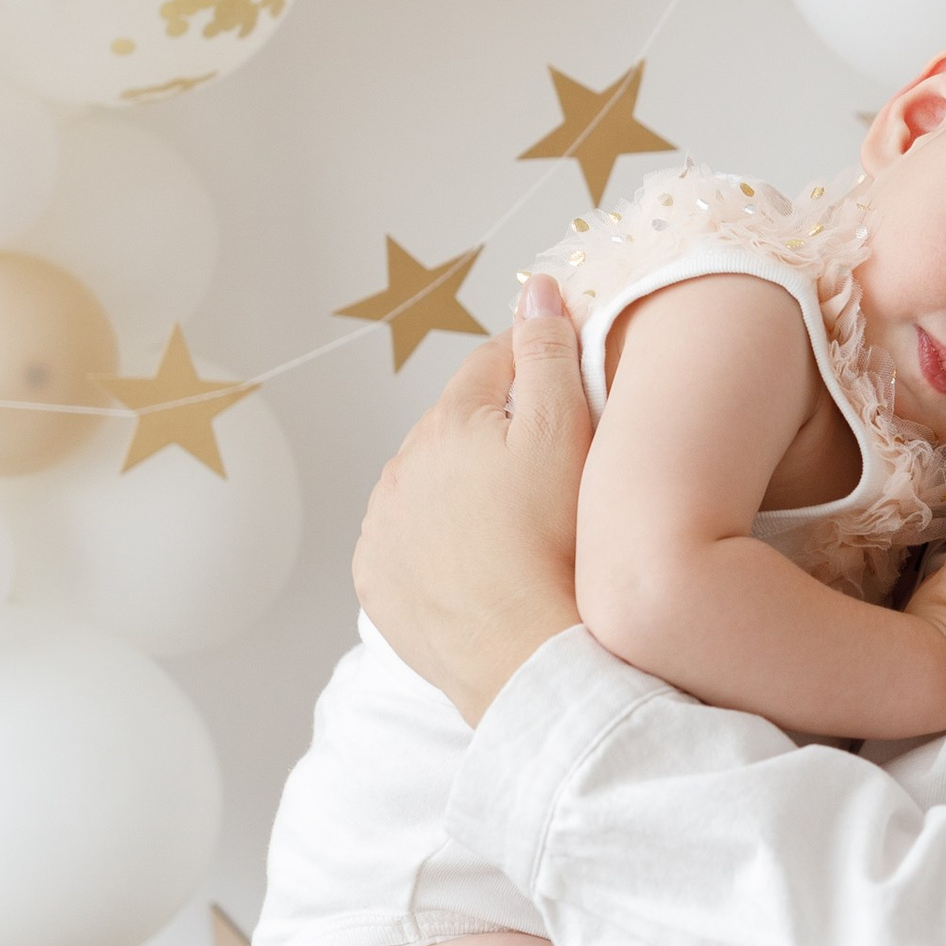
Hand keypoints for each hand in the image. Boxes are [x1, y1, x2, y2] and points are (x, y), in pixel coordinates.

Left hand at [353, 276, 588, 725]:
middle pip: (456, 425)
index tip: (562, 375)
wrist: (525, 657)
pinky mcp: (378, 581)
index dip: (532, 361)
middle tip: (548, 460)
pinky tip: (475, 559)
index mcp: (450, 421)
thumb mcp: (567, 434)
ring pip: (427, 483)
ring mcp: (382, 527)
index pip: (492, 363)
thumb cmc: (557, 546)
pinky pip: (405, 543)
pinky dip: (434, 541)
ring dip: (461, 486)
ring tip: (514, 518)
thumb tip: (535, 288)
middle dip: (494, 428)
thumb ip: (549, 354)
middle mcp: (402, 466)